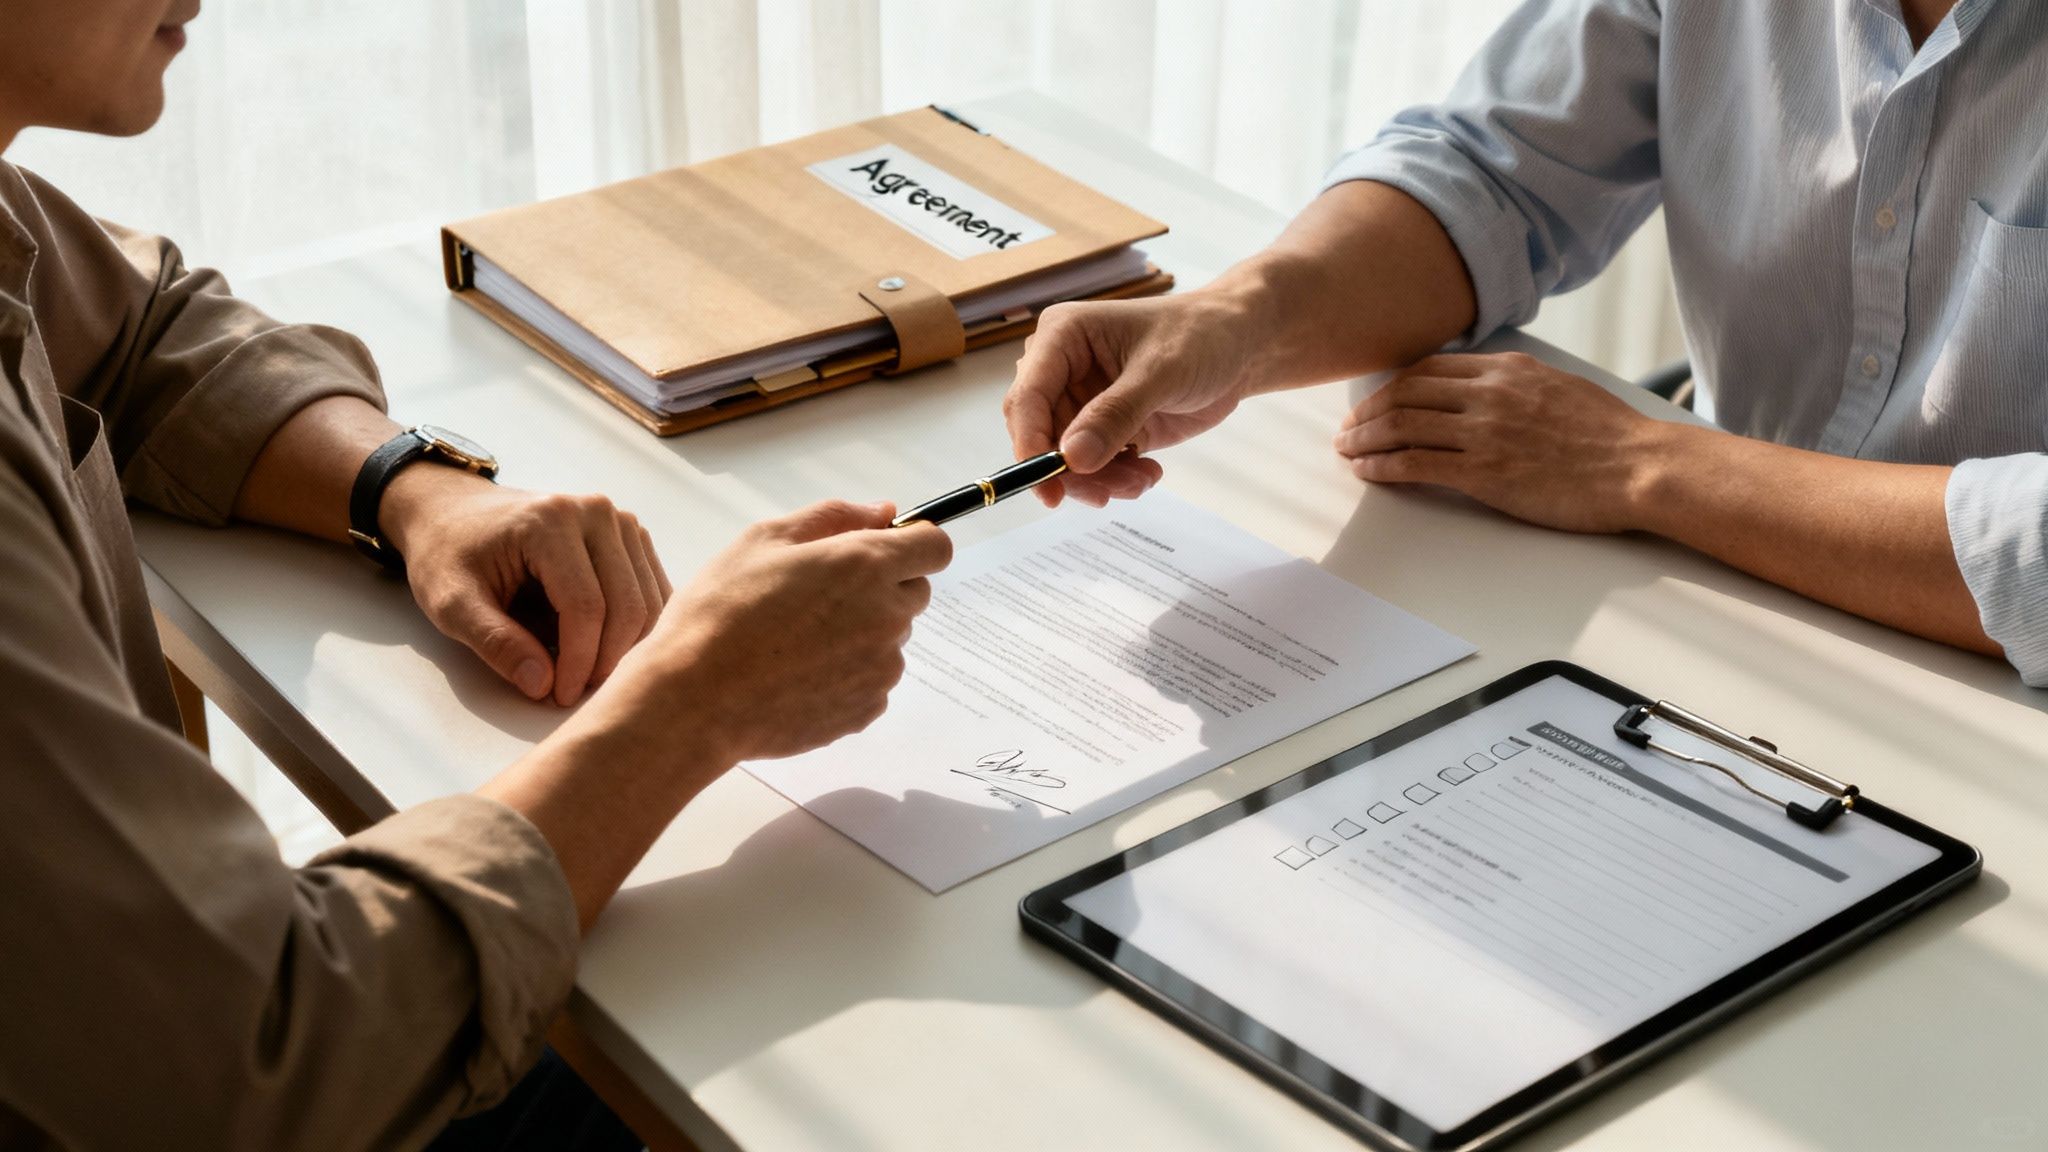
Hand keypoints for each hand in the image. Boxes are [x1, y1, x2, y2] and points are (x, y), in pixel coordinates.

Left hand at [382, 468, 670, 705]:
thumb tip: (542, 685)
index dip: (579, 661)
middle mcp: (595, 512)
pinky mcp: (630, 535)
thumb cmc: (448, 554)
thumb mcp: (450, 602)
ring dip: (623, 649)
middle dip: (605, 661)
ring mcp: (619, 521)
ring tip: (583, 674)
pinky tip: (602, 650)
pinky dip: (635, 630)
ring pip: (649, 602)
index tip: (559, 696)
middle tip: (572, 693)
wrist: (453, 511)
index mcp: (550, 521)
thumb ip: (494, 642)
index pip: (585, 605)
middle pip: (627, 605)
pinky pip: (653, 592)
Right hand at [629, 500, 952, 762]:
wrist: (694, 702)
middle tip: (819, 595)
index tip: (881, 548)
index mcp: (865, 566)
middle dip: (882, 586)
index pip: (935, 547)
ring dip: (863, 632)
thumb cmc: (720, 613)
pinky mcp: (867, 709)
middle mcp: (886, 617)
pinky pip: (873, 680)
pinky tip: (799, 674)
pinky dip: (848, 673)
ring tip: (798, 640)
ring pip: (891, 638)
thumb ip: (835, 517)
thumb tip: (884, 512)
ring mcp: (881, 668)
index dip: (911, 543)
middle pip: (913, 591)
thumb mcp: (764, 540)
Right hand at [1003, 291, 1265, 506]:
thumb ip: (1115, 414)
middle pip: (1040, 435)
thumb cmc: (1201, 336)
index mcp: (1062, 337)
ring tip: (1142, 480)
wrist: (1239, 346)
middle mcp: (1062, 369)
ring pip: (1066, 458)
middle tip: (1108, 493)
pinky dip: (1115, 478)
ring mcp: (1082, 400)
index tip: (1048, 487)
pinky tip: (1148, 471)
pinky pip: (1092, 466)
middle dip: (1071, 470)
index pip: (1027, 397)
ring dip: (1099, 480)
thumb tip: (1072, 458)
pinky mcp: (1103, 426)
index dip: (1030, 445)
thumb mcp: (1161, 373)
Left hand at [1334, 352, 1666, 533]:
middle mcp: (1489, 393)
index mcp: (1507, 369)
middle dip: (1367, 412)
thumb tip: (1484, 390)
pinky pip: (1415, 464)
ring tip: (1348, 451)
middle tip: (1348, 429)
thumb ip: (1516, 385)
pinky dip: (1382, 467)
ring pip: (1402, 426)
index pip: (1429, 369)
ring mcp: (1484, 432)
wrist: (1639, 467)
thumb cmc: (1610, 436)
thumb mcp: (1559, 387)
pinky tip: (1367, 473)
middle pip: (1405, 393)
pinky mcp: (1483, 472)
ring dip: (1365, 439)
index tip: (1374, 402)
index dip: (1391, 386)